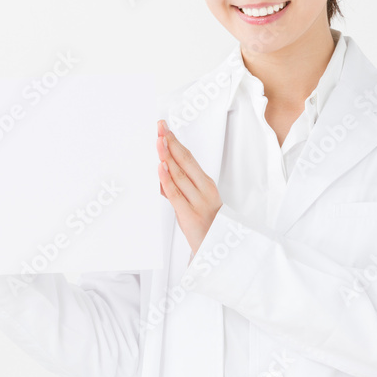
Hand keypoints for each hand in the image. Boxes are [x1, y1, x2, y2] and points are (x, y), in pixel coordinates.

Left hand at [155, 120, 221, 254]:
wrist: (218, 248)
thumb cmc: (207, 225)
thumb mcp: (194, 202)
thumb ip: (177, 188)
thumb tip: (161, 173)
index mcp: (206, 183)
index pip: (189, 157)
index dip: (176, 142)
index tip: (166, 129)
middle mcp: (203, 189)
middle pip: (184, 161)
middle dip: (170, 142)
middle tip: (160, 127)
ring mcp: (197, 201)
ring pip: (179, 174)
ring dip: (167, 156)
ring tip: (159, 141)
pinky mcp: (189, 214)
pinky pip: (175, 194)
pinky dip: (166, 179)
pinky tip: (161, 167)